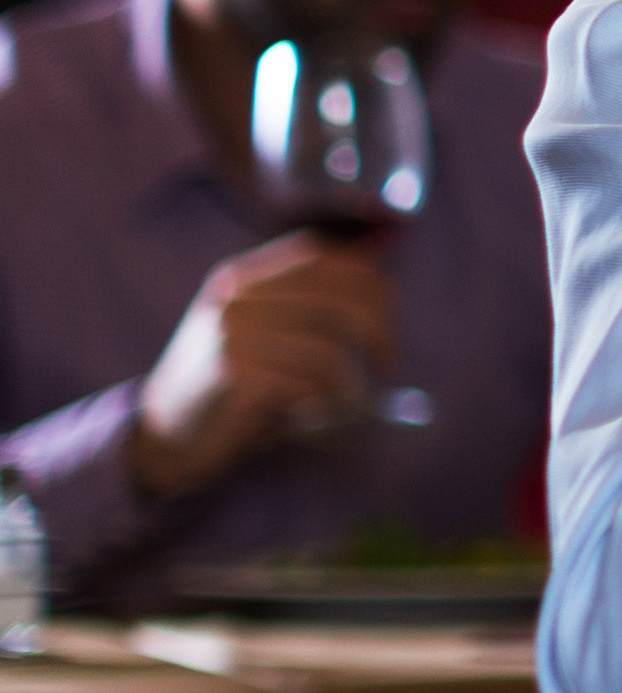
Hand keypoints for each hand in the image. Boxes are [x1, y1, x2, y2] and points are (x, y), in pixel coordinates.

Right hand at [133, 234, 393, 500]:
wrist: (161, 437)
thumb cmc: (224, 388)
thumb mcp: (253, 332)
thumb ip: (301, 307)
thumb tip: (384, 295)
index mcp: (242, 278)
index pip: (322, 255)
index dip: (366, 279)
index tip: (388, 311)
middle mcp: (236, 298)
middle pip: (338, 299)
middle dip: (378, 331)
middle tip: (387, 364)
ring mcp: (233, 334)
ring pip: (332, 348)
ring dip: (354, 382)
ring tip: (350, 403)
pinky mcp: (237, 375)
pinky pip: (312, 384)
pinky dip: (329, 405)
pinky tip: (316, 420)